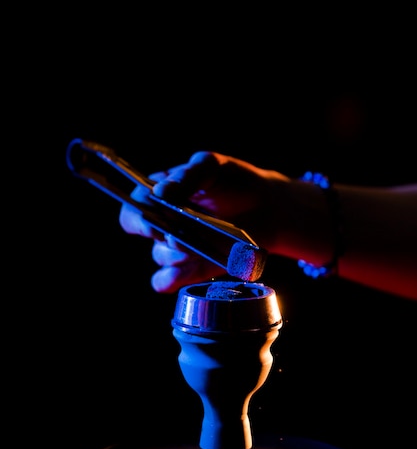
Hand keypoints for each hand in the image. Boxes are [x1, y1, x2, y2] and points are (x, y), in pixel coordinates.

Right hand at [119, 151, 286, 292]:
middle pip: (144, 233)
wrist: (266, 207)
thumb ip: (188, 176)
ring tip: (203, 247)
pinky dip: (173, 279)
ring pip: (161, 256)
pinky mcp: (189, 268)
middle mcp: (161, 221)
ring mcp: (175, 246)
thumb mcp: (212, 167)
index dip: (140, 216)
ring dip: (179, 254)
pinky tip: (189, 271)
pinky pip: (166, 281)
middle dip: (160, 235)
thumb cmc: (234, 181)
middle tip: (181, 236)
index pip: (133, 205)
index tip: (157, 221)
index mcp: (158, 192)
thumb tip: (161, 193)